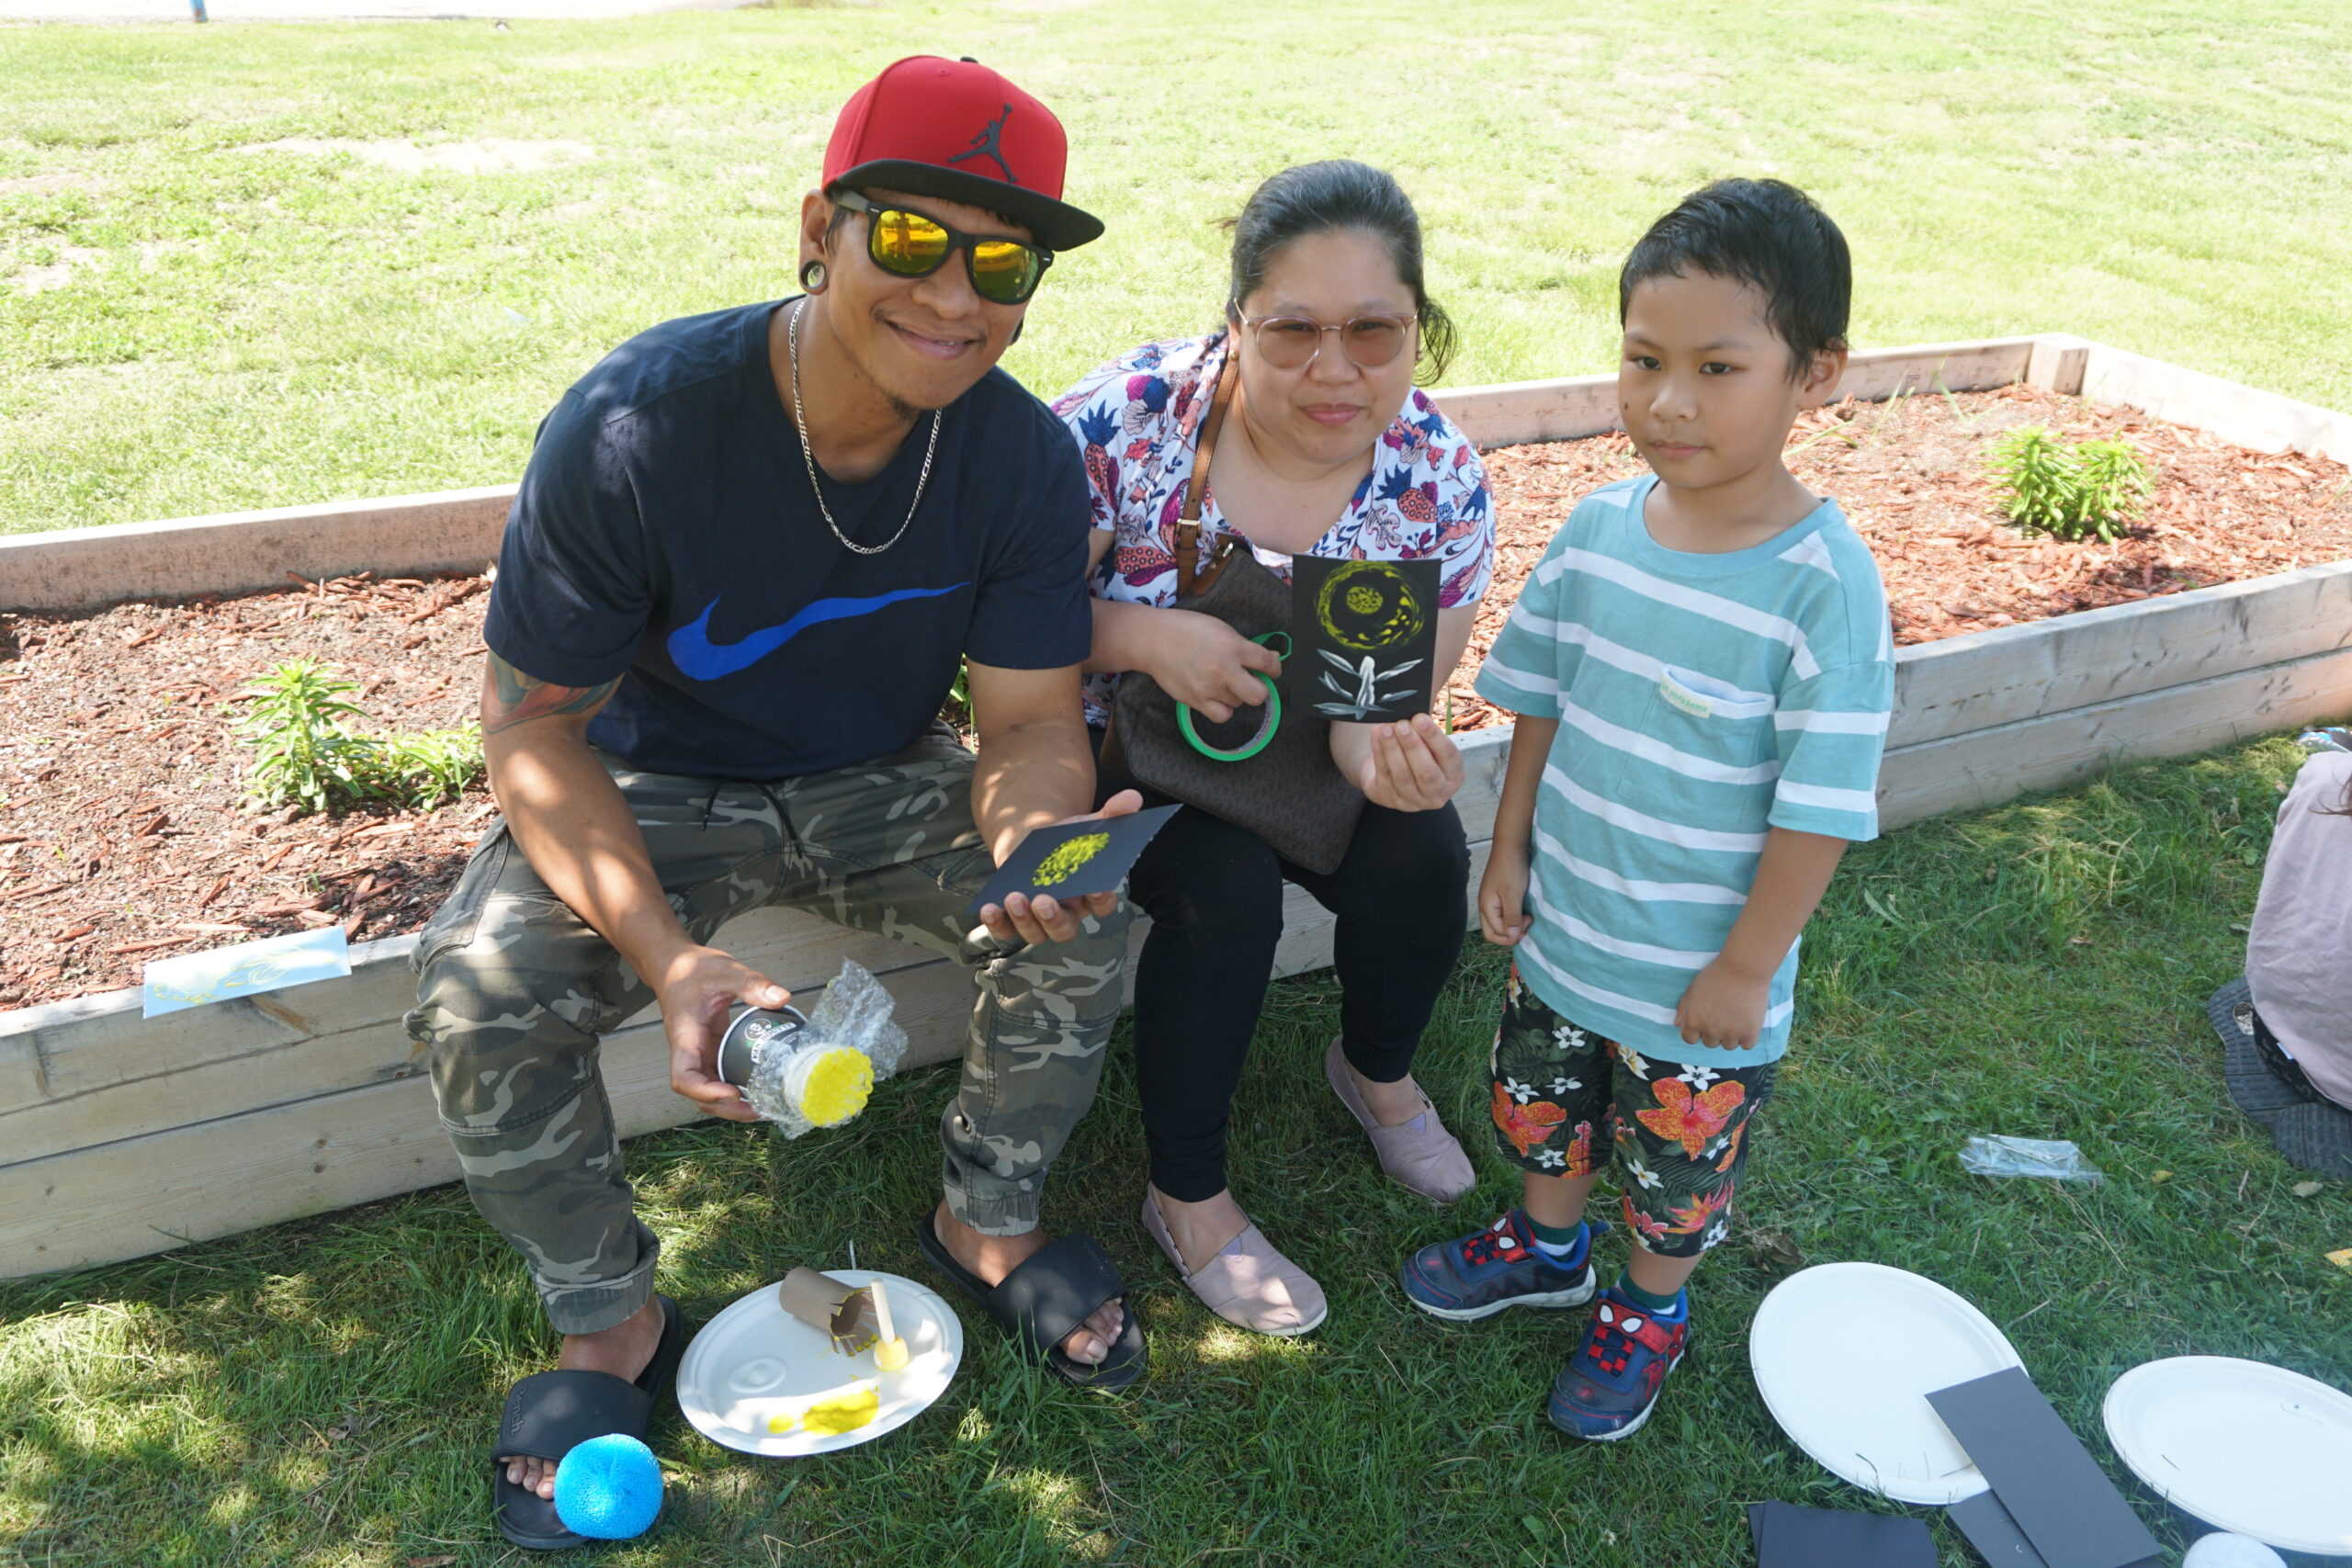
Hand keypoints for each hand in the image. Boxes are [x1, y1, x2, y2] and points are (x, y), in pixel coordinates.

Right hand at [656, 946, 790, 1121]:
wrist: (675, 965)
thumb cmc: (691, 970)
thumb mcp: (724, 971)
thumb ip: (751, 984)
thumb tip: (781, 997)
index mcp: (685, 1037)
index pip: (684, 1078)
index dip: (706, 1092)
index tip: (733, 1093)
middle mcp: (690, 1052)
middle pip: (699, 1094)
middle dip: (726, 1108)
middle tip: (759, 1110)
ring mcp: (700, 1053)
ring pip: (710, 1089)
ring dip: (733, 1104)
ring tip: (764, 1106)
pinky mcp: (712, 1050)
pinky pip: (721, 1075)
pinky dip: (738, 1086)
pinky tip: (761, 1087)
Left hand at [978, 789, 1143, 944]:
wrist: (1033, 845)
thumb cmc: (1066, 841)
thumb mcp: (1088, 824)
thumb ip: (1113, 813)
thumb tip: (1133, 798)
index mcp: (1090, 895)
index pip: (1102, 905)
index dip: (1100, 899)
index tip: (1096, 887)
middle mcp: (1067, 915)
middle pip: (1065, 929)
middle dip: (1053, 918)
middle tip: (1043, 900)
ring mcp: (1038, 920)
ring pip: (1036, 934)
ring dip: (1024, 919)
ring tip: (1014, 897)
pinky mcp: (1012, 918)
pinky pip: (1005, 930)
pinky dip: (997, 923)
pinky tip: (988, 907)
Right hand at [1140, 610, 1280, 722]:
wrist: (1153, 639)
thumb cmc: (1187, 629)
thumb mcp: (1220, 628)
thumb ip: (1244, 645)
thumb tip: (1270, 658)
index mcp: (1233, 646)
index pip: (1268, 664)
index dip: (1275, 667)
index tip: (1271, 668)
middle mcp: (1224, 669)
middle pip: (1259, 694)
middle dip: (1259, 688)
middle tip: (1250, 681)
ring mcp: (1209, 687)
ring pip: (1239, 703)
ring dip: (1236, 695)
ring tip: (1222, 682)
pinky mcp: (1196, 700)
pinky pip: (1222, 716)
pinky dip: (1223, 709)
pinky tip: (1217, 697)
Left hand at [1356, 713, 1463, 811]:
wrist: (1395, 771)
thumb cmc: (1418, 751)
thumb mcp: (1429, 743)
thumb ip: (1426, 731)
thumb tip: (1414, 710)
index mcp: (1453, 777)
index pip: (1448, 757)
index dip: (1434, 737)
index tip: (1420, 718)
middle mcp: (1436, 794)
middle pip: (1426, 772)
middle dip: (1412, 746)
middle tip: (1402, 723)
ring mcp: (1412, 802)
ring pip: (1402, 776)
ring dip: (1392, 749)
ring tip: (1385, 727)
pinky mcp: (1389, 800)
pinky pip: (1384, 776)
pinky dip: (1379, 754)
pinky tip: (1377, 735)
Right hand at [1478, 840, 1532, 946]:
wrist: (1511, 846)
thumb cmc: (1511, 869)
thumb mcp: (1512, 895)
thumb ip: (1511, 917)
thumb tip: (1511, 935)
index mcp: (1486, 907)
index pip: (1495, 933)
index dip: (1511, 934)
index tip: (1527, 922)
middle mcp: (1486, 905)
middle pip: (1493, 931)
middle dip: (1509, 934)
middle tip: (1525, 926)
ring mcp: (1492, 900)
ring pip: (1498, 922)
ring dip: (1512, 925)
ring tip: (1526, 918)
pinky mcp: (1499, 894)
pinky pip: (1503, 912)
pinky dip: (1513, 916)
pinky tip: (1523, 911)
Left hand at [1672, 958, 1769, 1049]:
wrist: (1743, 968)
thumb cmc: (1716, 975)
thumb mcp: (1693, 989)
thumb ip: (1684, 1009)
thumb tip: (1677, 1024)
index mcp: (1693, 1021)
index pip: (1690, 1039)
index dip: (1697, 1031)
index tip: (1706, 1021)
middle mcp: (1710, 1031)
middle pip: (1710, 1043)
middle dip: (1715, 1032)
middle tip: (1723, 1015)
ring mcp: (1730, 1033)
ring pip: (1728, 1045)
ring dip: (1731, 1036)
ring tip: (1736, 1017)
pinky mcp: (1750, 1032)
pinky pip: (1747, 1045)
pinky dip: (1748, 1037)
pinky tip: (1747, 1023)